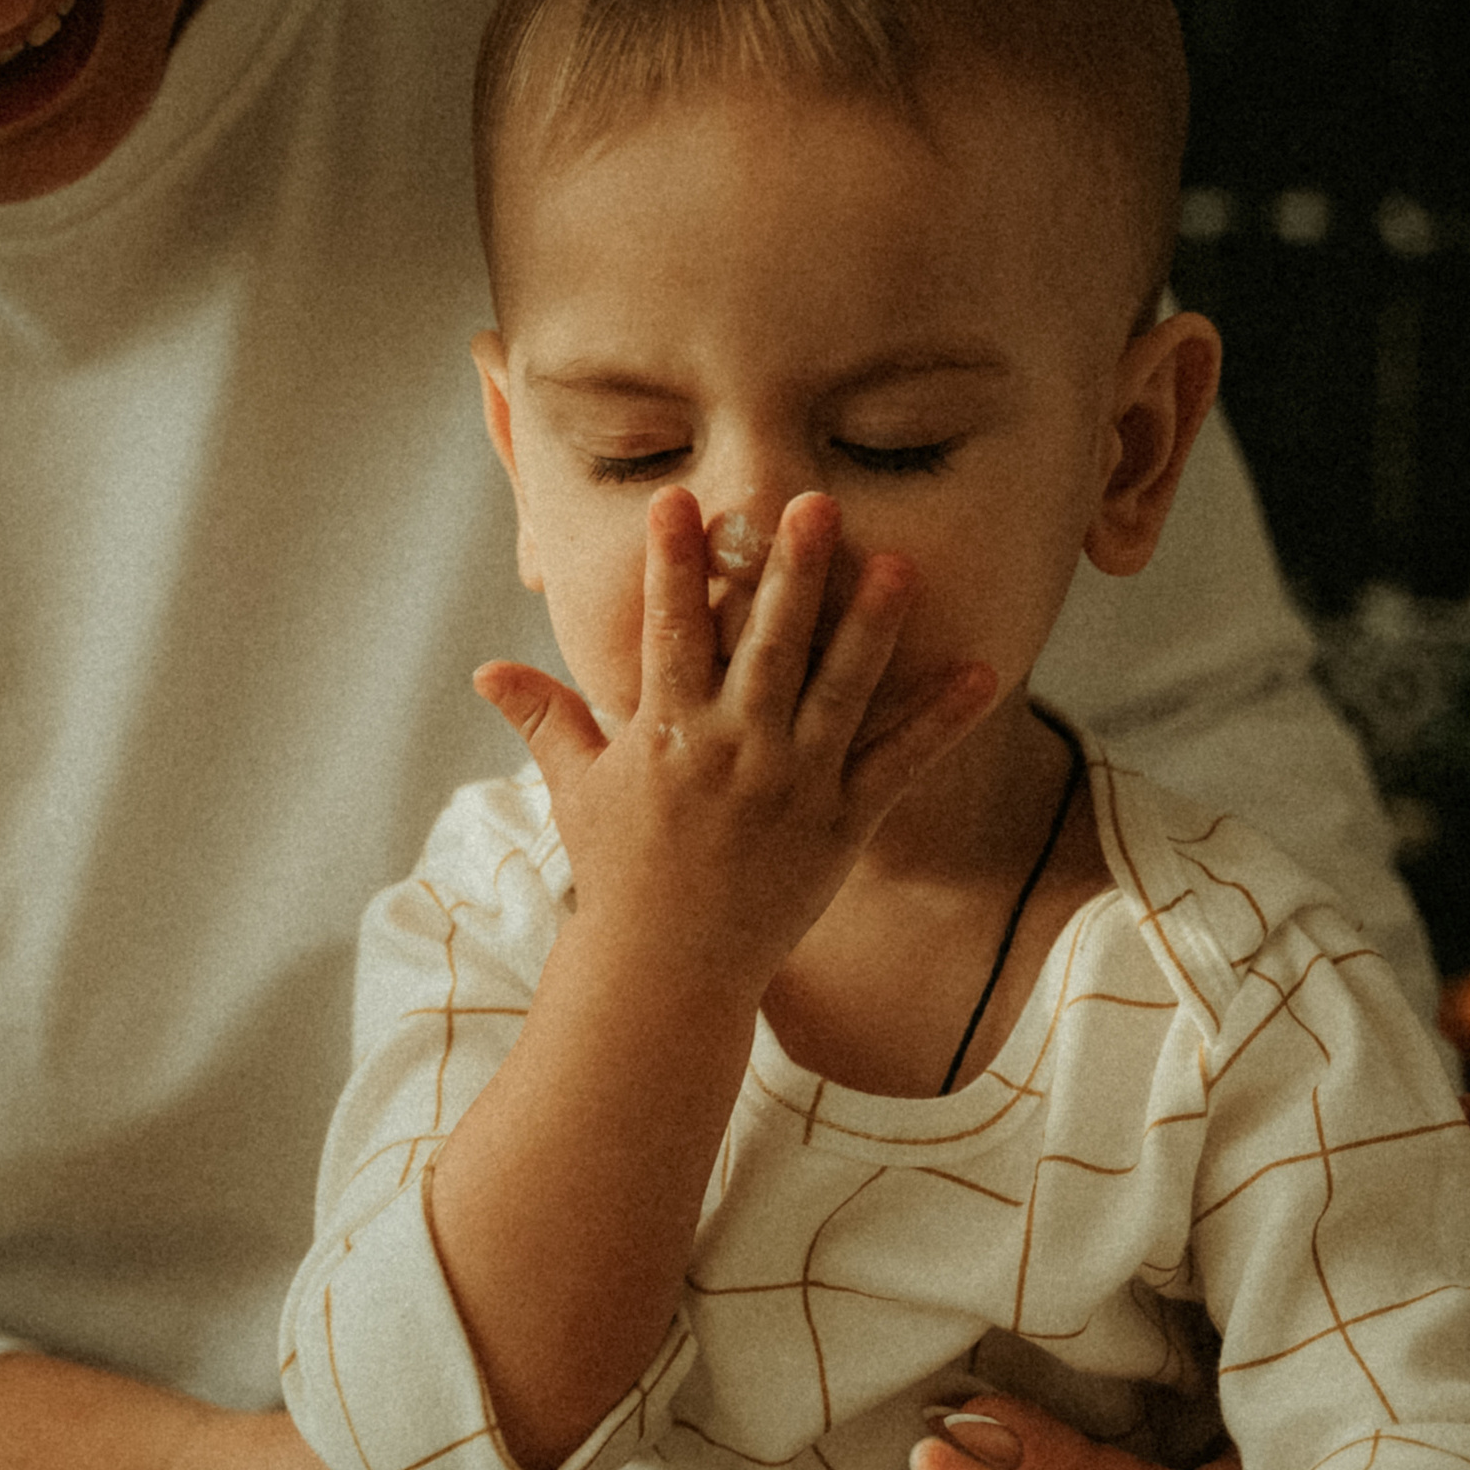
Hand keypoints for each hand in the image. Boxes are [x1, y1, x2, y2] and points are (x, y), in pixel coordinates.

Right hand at [474, 488, 994, 999]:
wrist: (668, 970)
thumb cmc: (620, 875)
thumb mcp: (577, 791)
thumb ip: (546, 719)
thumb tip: (487, 670)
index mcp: (669, 734)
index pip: (670, 631)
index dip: (675, 563)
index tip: (680, 499)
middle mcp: (736, 751)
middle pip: (769, 645)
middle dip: (792, 573)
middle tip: (815, 504)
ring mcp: (795, 787)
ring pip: (841, 691)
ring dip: (872, 626)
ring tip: (900, 564)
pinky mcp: (842, 825)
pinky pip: (900, 764)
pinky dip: (941, 721)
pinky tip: (982, 673)